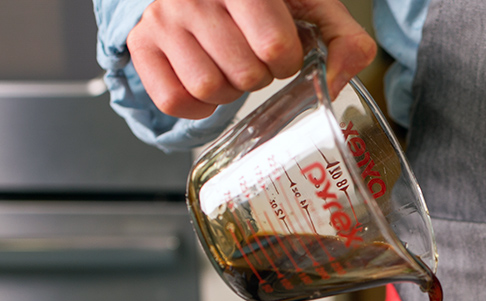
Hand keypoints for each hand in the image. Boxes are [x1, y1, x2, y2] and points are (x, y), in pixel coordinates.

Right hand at [127, 0, 376, 118]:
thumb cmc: (265, 2)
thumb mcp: (310, 6)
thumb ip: (344, 40)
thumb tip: (336, 81)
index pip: (275, 46)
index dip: (287, 60)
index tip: (281, 49)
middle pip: (244, 74)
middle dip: (259, 77)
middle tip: (254, 59)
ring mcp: (164, 17)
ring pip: (208, 88)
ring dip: (229, 91)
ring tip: (230, 67)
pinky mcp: (142, 42)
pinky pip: (172, 100)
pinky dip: (195, 106)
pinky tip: (206, 84)